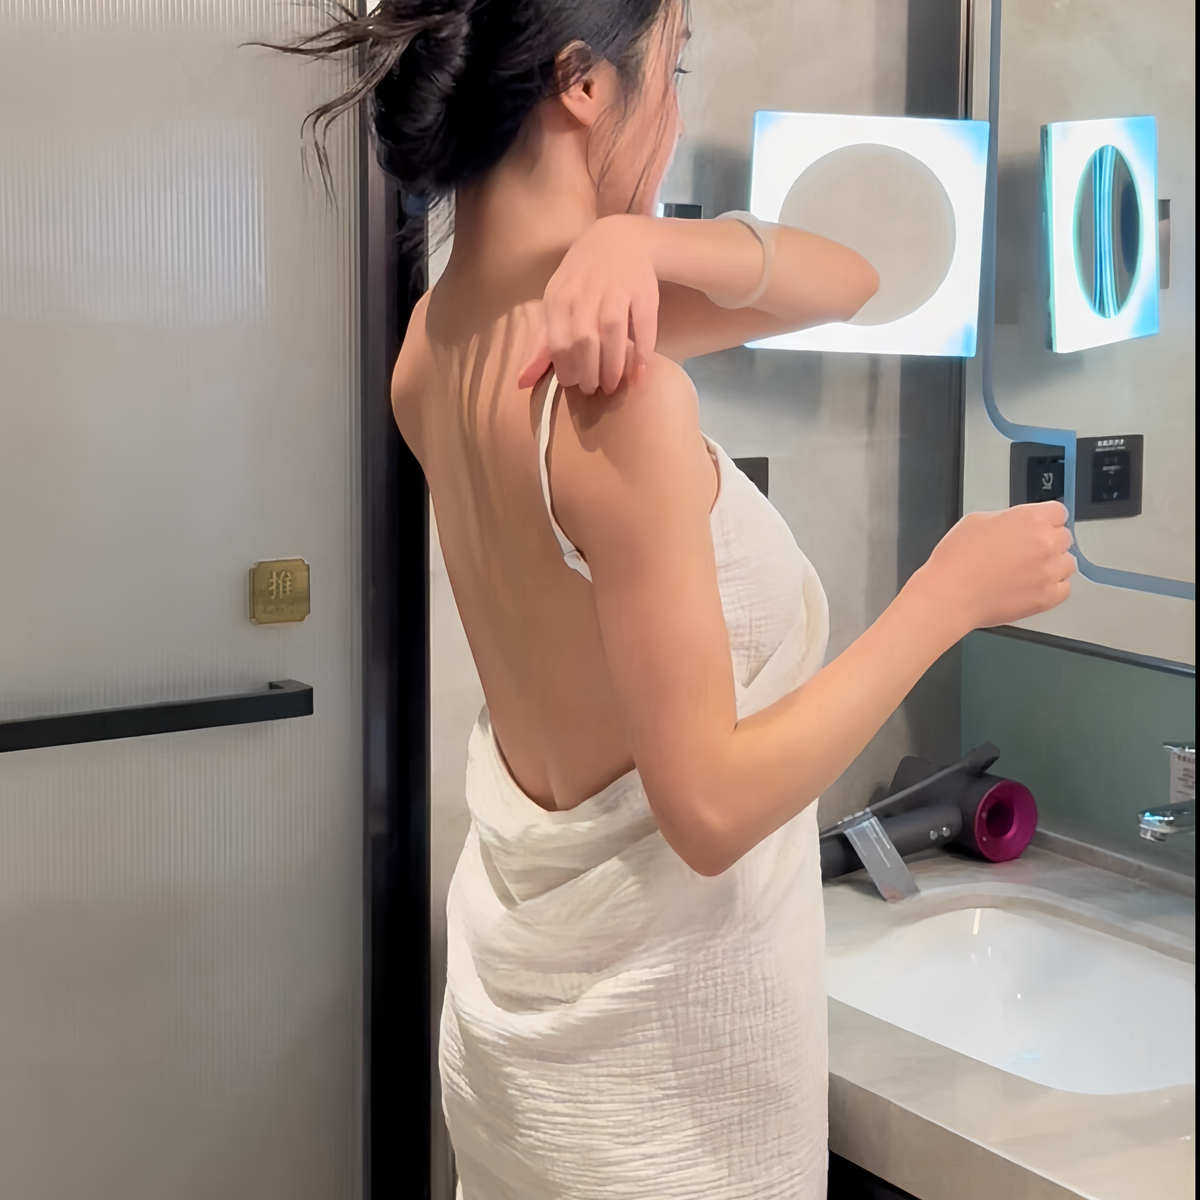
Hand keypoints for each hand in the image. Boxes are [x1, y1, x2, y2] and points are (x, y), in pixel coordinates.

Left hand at [517, 214, 659, 394]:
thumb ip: (542, 345)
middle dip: (588, 372)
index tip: (574, 385)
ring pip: (611, 333)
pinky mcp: (642, 290)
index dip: (567, 369)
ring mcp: (615, 289)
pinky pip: (641, 325)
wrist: (618, 240)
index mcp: (559, 298)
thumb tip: (521, 383)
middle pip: (584, 340)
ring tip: (612, 385)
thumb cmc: (582, 281)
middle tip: (593, 388)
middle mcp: (585, 292)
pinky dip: (642, 351)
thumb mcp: (556, 305)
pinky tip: (639, 372)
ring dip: (612, 365)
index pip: (558, 342)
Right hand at [920, 500, 1077, 634]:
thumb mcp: (977, 521)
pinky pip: (1064, 588)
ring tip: (1028, 571)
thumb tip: (1016, 526)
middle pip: (1065, 537)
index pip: (1059, 513)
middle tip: (1025, 551)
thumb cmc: (956, 560)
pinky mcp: (1047, 597)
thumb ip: (1007, 520)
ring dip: (1053, 565)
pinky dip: (1052, 587)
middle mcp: (1045, 543)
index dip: (1046, 520)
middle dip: (1048, 542)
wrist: (949, 594)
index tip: (1040, 527)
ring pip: (1068, 563)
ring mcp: (1049, 572)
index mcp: (1030, 519)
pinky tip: (1032, 585)